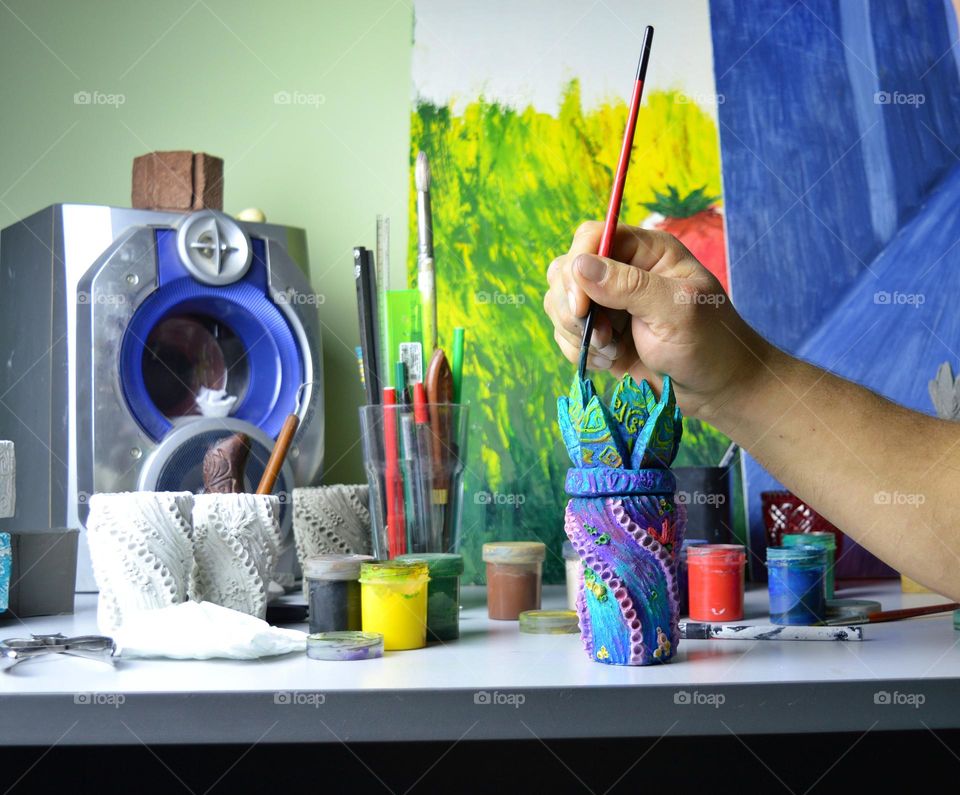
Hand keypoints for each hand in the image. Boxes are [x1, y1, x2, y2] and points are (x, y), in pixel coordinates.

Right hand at [544, 221, 771, 419]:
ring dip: (575, 332)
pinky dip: (579, 351)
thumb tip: (579, 265)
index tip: (581, 307)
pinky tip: (608, 360)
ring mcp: (607, 303)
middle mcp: (621, 271)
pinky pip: (564, 334)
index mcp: (646, 252)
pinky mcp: (598, 333)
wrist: (715, 389)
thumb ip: (630, 286)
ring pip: (558, 302)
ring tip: (611, 350)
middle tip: (604, 337)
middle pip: (566, 268)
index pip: (592, 236)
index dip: (577, 266)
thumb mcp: (677, 310)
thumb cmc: (709, 343)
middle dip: (572, 307)